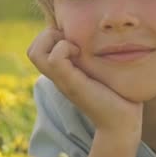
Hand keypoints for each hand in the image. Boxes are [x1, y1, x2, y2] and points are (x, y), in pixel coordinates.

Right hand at [27, 27, 142, 136]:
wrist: (122, 122)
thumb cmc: (118, 95)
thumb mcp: (102, 69)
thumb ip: (96, 56)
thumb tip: (104, 36)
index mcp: (62, 72)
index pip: (38, 48)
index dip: (51, 35)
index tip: (74, 38)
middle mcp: (57, 77)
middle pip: (32, 50)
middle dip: (48, 34)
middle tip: (72, 40)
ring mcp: (61, 81)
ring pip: (35, 52)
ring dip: (54, 40)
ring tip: (75, 47)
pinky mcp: (71, 84)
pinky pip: (54, 59)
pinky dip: (65, 48)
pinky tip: (81, 53)